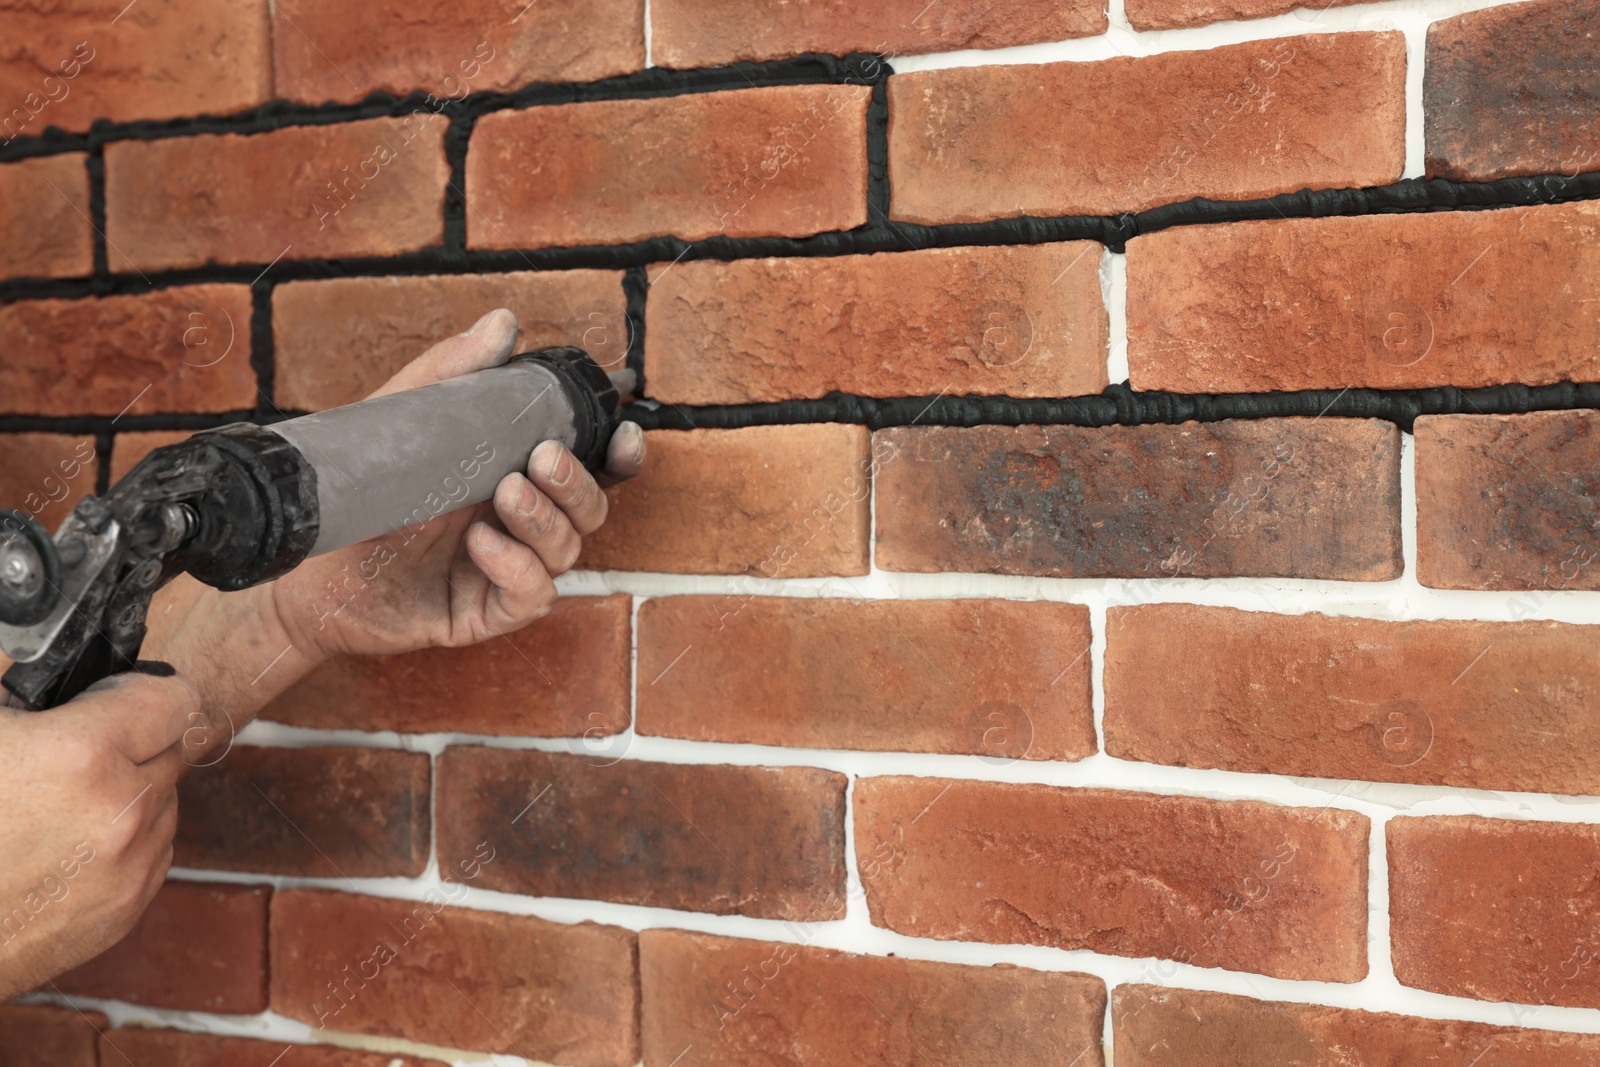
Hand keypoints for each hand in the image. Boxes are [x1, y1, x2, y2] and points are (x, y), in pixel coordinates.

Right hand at [0, 670, 197, 998]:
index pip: (176, 700)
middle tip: (75, 754)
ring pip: (167, 803)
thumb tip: (75, 681)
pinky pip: (153, 851)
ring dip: (132, 794)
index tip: (120, 697)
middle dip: (135, 743)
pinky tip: (68, 845)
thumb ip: (33, 698)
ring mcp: (128, 868)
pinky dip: (126, 841)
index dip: (146, 691)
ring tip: (63, 805)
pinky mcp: (125, 912)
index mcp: (82, 756)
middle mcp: (121, 813)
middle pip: (173, 751)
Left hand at [270, 307, 644, 660]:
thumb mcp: (405, 420)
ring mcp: (508, 568)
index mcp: (517, 473)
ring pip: (568, 550)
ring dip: (546, 520)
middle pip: (592, 508)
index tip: (624, 432)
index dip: (619, 454)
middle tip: (541, 458)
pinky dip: (518, 568)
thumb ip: (454, 372)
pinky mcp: (486, 611)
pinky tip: (481, 545)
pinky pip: (533, 597)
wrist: (307, 558)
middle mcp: (523, 523)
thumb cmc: (363, 490)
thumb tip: (505, 323)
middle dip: (578, 483)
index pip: (590, 466)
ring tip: (505, 495)